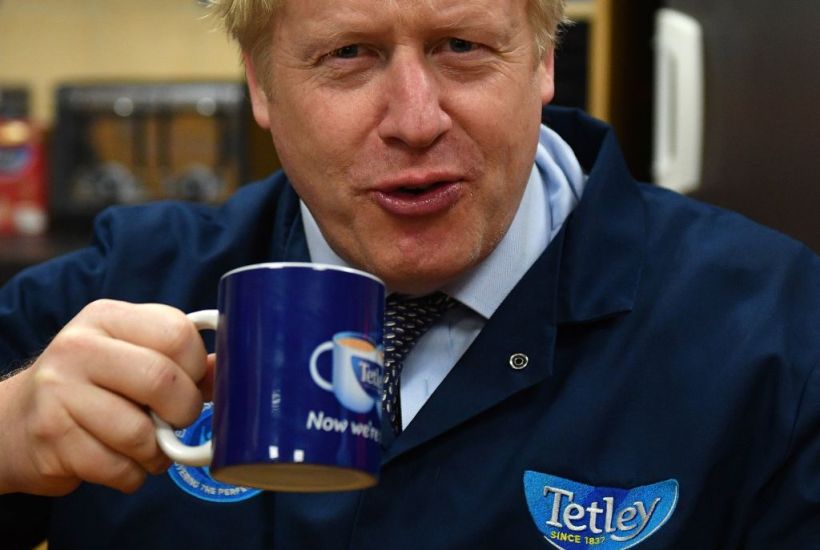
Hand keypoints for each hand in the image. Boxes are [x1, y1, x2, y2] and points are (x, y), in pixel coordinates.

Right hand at [0, 299, 207, 495]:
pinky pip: (117, 468)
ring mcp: (59, 392)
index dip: (197, 365)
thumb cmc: (92, 384)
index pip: (177, 333)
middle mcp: (78, 347)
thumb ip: (180, 360)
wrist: (16, 420)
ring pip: (139, 433)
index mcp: (108, 317)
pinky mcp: (51, 438)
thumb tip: (230, 373)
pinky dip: (133, 475)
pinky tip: (123, 462)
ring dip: (157, 452)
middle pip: (162, 381)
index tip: (192, 382)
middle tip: (177, 420)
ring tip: (150, 446)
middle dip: (184, 411)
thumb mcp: (130, 355)